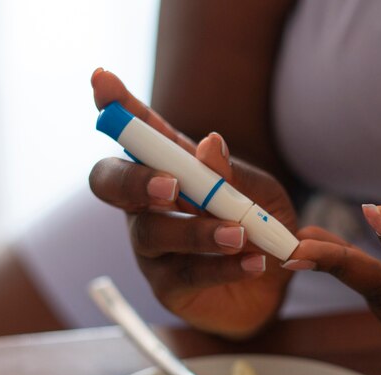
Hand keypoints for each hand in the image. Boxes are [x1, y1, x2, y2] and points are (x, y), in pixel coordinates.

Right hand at [88, 69, 297, 338]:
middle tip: (171, 186)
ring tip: (240, 234)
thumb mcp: (261, 193)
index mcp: (169, 167)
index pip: (138, 132)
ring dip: (196, 231)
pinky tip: (254, 263)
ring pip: (152, 232)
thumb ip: (233, 173)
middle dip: (134, 179)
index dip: (117, 107)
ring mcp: (152, 247)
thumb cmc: (261, 228)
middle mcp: (147, 204)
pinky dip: (221, 266)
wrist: (278, 286)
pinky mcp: (167, 286)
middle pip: (110, 182)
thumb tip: (209, 144)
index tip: (102, 80)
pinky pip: (185, 274)